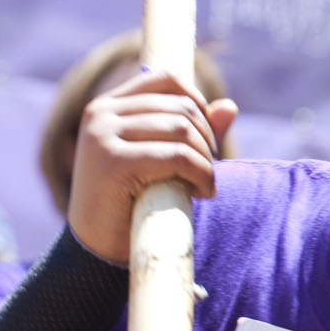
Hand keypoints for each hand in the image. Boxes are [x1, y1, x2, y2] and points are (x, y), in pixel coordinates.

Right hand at [68, 68, 238, 264]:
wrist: (98, 251)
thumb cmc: (134, 201)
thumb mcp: (165, 159)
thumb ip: (195, 130)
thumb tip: (230, 106)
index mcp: (106, 106)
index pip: (167, 80)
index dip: (198, 101)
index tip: (206, 137)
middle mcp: (99, 114)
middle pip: (181, 107)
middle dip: (207, 139)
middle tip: (208, 170)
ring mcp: (102, 135)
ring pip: (183, 129)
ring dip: (206, 159)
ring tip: (204, 184)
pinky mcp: (112, 161)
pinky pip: (178, 156)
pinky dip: (201, 173)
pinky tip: (203, 193)